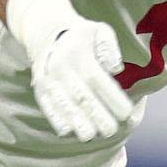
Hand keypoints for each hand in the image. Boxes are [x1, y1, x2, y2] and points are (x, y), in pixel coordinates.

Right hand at [29, 20, 133, 141]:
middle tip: (111, 131)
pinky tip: (69, 131)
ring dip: (77, 123)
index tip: (126, 113)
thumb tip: (116, 69)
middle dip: (97, 116)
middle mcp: (61, 68)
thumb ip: (110, 48)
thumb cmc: (82, 36)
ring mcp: (48, 80)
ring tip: (91, 136)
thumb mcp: (99, 30)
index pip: (96, 79)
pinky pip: (47, 107)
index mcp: (79, 54)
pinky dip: (57, 120)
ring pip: (63, 105)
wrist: (46, 32)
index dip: (111, 98)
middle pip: (80, 96)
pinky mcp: (40, 90)